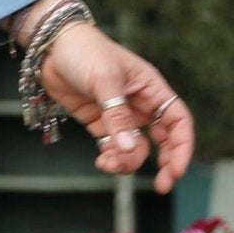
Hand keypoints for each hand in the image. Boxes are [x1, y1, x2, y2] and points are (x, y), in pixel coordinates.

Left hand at [37, 22, 193, 193]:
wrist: (51, 46)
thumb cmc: (84, 52)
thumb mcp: (104, 80)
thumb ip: (117, 115)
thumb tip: (130, 148)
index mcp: (151, 89)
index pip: (178, 121)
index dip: (182, 147)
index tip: (176, 170)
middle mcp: (140, 104)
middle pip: (163, 140)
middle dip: (164, 163)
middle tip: (161, 186)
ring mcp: (119, 115)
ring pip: (135, 148)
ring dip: (127, 161)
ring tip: (108, 162)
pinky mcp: (99, 122)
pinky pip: (112, 147)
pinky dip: (111, 158)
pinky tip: (101, 160)